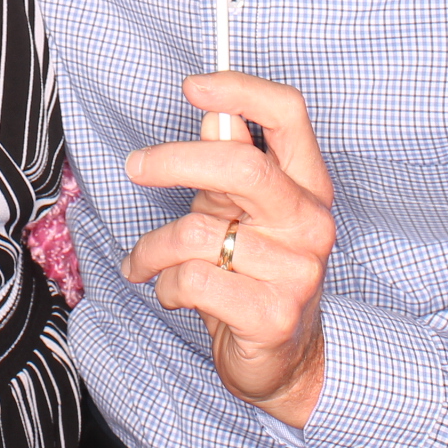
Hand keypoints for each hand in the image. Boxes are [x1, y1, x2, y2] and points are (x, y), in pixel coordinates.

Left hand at [120, 72, 336, 426]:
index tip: (193, 87)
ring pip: (197, 233)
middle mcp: (311, 223)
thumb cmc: (252, 272)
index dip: (241, 90)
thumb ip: (229, 161)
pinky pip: (192, 279)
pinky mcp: (272, 315)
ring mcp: (297, 271)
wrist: (282, 360)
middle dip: (176, 160)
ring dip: (153, 248)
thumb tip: (214, 113)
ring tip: (145, 260)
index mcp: (307, 186)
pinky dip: (165, 285)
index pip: (289, 115)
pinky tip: (172, 293)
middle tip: (136, 165)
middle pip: (242, 166)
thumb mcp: (240, 209)